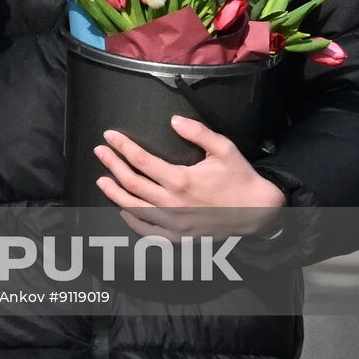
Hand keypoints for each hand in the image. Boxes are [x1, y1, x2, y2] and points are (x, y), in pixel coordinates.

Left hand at [94, 115, 285, 239]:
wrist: (259, 212)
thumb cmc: (240, 178)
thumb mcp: (224, 148)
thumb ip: (198, 132)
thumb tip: (173, 120)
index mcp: (181, 180)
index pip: (141, 160)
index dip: (122, 146)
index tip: (109, 136)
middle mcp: (173, 204)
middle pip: (131, 183)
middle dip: (112, 165)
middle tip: (99, 152)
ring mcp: (175, 223)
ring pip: (135, 208)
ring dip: (114, 194)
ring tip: (102, 180)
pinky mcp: (180, 238)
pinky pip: (149, 233)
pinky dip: (133, 222)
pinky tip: (123, 211)